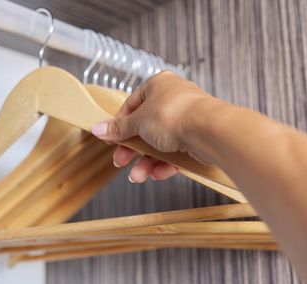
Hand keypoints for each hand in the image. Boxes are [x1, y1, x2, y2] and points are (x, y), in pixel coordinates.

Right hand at [91, 70, 211, 182]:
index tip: (110, 140)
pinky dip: (166, 164)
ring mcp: (187, 118)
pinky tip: (158, 174)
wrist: (209, 131)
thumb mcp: (137, 122)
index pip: (132, 105)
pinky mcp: (198, 136)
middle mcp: (174, 98)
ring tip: (138, 176)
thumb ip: (118, 128)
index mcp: (158, 85)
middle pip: (145, 127)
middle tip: (120, 161)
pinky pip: (177, 151)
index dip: (119, 124)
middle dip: (132, 149)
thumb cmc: (174, 116)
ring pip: (161, 143)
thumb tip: (98, 128)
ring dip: (147, 161)